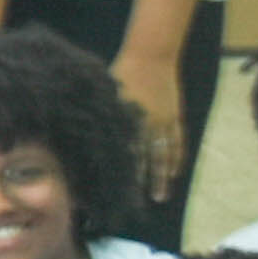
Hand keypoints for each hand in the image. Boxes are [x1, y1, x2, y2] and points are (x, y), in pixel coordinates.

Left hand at [112, 47, 187, 203]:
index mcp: (127, 120)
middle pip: (144, 160)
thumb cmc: (122, 70)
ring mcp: (164, 123)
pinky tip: (174, 172)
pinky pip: (177, 143)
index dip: (116, 171)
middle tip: (136, 203)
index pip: (121, 153)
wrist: (152, 55)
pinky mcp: (175, 117)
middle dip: (139, 183)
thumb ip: (99, 115)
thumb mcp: (107, 93)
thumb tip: (80, 134)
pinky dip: (176, 159)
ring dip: (161, 177)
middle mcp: (146, 126)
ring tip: (160, 196)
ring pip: (163, 156)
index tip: (109, 189)